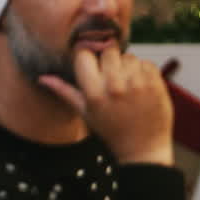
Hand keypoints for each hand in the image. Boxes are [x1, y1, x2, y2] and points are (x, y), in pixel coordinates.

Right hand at [40, 47, 173, 164]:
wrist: (143, 148)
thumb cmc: (112, 131)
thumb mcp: (86, 114)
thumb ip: (65, 92)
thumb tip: (43, 78)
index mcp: (94, 93)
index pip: (84, 55)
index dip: (88, 58)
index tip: (93, 65)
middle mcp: (115, 86)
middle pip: (108, 51)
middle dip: (109, 60)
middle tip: (113, 77)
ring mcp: (137, 84)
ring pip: (129, 56)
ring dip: (128, 66)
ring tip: (128, 84)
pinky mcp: (155, 84)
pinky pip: (146, 63)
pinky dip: (144, 70)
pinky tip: (141, 86)